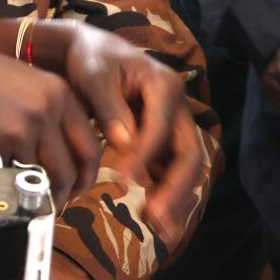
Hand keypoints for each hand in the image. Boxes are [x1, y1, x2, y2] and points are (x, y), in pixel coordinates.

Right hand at [0, 43, 101, 205]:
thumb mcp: (18, 80)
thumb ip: (41, 107)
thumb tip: (52, 147)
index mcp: (59, 91)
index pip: (90, 142)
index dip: (87, 170)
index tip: (77, 184)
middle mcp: (51, 107)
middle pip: (78, 164)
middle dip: (73, 190)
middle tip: (61, 202)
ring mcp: (30, 125)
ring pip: (52, 175)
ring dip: (45, 195)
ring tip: (33, 202)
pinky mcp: (6, 141)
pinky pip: (21, 174)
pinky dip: (16, 186)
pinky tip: (7, 187)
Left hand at [40, 23, 201, 232]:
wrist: (91, 51)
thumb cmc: (91, 59)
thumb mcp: (93, 76)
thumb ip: (109, 108)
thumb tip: (123, 144)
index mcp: (164, 85)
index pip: (161, 128)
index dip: (145, 155)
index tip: (123, 178)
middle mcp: (178, 107)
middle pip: (188, 153)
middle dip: (175, 188)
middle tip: (155, 217)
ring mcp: (174, 126)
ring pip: (186, 167)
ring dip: (176, 199)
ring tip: (159, 228)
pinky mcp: (163, 141)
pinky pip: (171, 171)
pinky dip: (167, 195)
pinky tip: (157, 222)